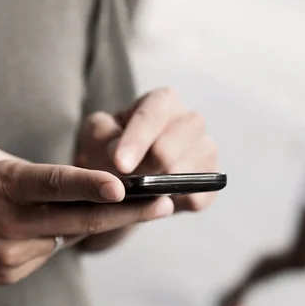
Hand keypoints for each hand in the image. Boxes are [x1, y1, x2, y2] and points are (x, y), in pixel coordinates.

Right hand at [0, 147, 173, 286]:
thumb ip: (29, 174)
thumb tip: (67, 185)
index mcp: (2, 186)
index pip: (52, 184)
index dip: (89, 185)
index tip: (123, 185)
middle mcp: (9, 224)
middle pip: (77, 221)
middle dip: (125, 213)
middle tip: (163, 204)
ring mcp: (10, 255)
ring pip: (61, 237)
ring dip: (76, 222)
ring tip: (70, 207)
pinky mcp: (9, 275)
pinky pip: (43, 253)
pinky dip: (46, 238)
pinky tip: (27, 229)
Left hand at [75, 88, 218, 211]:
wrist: (118, 176)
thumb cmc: (106, 147)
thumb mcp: (95, 135)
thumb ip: (102, 136)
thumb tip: (118, 155)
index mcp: (161, 102)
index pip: (152, 115)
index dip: (137, 141)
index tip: (120, 165)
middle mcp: (190, 121)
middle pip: (176, 142)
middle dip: (151, 164)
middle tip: (128, 182)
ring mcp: (205, 149)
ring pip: (191, 169)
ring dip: (164, 185)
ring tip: (141, 193)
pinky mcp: (210, 180)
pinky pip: (199, 195)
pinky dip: (178, 202)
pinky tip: (158, 203)